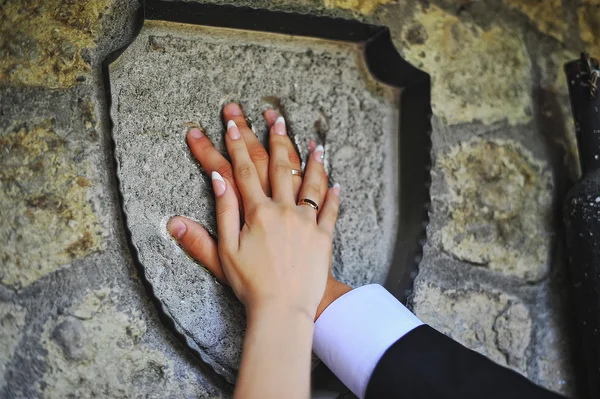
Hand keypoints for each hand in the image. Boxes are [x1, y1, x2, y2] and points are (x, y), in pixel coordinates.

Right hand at [168, 103, 349, 317]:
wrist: (283, 309)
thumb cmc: (250, 284)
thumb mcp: (224, 251)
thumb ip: (221, 212)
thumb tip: (216, 179)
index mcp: (257, 212)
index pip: (244, 170)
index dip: (236, 144)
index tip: (231, 123)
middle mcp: (284, 210)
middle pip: (279, 167)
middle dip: (275, 139)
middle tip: (274, 117)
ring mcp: (306, 222)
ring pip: (310, 183)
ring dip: (312, 161)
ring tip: (315, 142)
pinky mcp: (323, 237)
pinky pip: (331, 210)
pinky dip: (334, 196)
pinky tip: (337, 183)